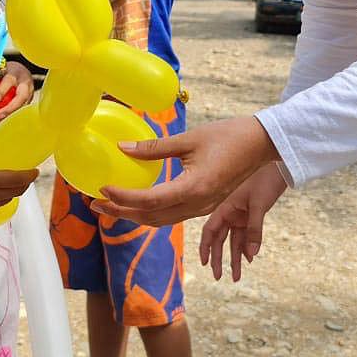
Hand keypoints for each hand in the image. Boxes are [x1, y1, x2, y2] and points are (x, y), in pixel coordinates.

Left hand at [0, 61, 34, 121]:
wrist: (20, 71)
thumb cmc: (7, 71)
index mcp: (15, 72)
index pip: (10, 80)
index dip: (3, 90)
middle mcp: (25, 82)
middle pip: (22, 96)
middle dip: (11, 107)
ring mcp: (30, 93)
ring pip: (23, 105)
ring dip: (10, 114)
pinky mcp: (29, 101)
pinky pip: (21, 109)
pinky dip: (10, 115)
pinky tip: (0, 119)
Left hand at [92, 115, 280, 225]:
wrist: (261, 145)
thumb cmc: (228, 136)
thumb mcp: (190, 138)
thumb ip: (155, 147)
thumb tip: (122, 147)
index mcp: (194, 188)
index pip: (150, 200)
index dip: (123, 197)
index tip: (102, 188)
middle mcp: (198, 205)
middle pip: (152, 217)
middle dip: (121, 212)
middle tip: (95, 203)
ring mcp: (203, 208)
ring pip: (161, 220)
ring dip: (134, 215)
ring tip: (109, 206)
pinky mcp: (205, 205)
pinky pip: (173, 215)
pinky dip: (151, 212)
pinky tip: (138, 202)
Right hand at [200, 162, 287, 281]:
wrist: (279, 166)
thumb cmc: (265, 180)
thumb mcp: (259, 205)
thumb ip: (254, 230)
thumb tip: (252, 255)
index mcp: (225, 206)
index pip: (210, 231)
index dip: (205, 247)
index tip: (204, 264)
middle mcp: (230, 212)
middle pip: (220, 239)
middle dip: (219, 259)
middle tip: (218, 277)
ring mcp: (240, 214)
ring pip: (234, 240)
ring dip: (235, 257)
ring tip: (236, 276)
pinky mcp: (251, 215)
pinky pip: (246, 235)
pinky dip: (247, 247)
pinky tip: (249, 258)